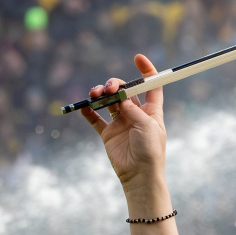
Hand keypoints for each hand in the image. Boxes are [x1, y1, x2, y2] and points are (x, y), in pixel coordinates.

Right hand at [77, 55, 166, 201]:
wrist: (139, 176)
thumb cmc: (150, 151)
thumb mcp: (146, 125)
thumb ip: (132, 108)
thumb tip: (119, 96)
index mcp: (151, 111)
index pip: (151, 86)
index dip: (146, 71)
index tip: (137, 58)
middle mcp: (136, 114)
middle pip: (125, 91)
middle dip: (116, 85)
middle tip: (110, 89)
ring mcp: (121, 123)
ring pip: (108, 101)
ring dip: (101, 94)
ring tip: (95, 94)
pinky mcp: (108, 134)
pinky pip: (95, 119)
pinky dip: (88, 111)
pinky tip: (83, 105)